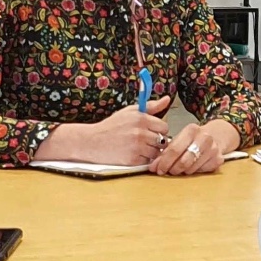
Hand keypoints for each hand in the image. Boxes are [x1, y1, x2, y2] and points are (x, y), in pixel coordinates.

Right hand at [36, 96, 171, 165]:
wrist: (93, 141)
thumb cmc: (112, 126)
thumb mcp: (130, 112)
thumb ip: (151, 107)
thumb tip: (167, 99)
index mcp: (141, 118)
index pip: (164, 127)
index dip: (159, 130)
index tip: (151, 131)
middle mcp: (140, 132)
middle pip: (162, 141)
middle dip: (156, 142)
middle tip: (144, 141)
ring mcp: (137, 147)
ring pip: (156, 152)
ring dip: (150, 152)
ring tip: (137, 147)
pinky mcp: (133, 160)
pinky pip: (147, 161)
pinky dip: (142, 160)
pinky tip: (133, 154)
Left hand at [152, 120, 239, 175]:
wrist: (217, 135)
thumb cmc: (194, 138)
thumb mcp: (180, 139)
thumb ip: (166, 152)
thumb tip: (154, 166)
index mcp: (191, 130)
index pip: (174, 149)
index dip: (164, 162)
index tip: (158, 169)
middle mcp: (204, 138)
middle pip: (183, 161)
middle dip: (173, 169)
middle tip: (168, 171)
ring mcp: (213, 149)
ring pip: (192, 169)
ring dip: (183, 171)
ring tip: (180, 168)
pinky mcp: (219, 159)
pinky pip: (201, 172)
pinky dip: (194, 172)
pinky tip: (193, 166)